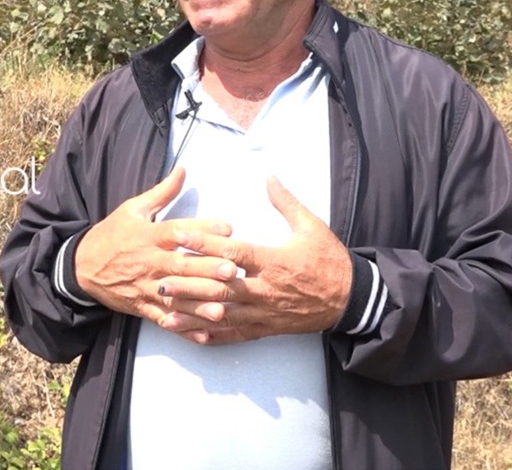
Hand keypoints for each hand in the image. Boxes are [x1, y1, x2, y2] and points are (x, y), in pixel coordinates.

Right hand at [74, 167, 236, 330]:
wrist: (80, 267)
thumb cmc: (111, 235)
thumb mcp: (132, 209)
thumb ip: (161, 192)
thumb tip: (183, 170)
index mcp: (147, 236)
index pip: (176, 232)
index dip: (201, 230)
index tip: (228, 228)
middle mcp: (148, 262)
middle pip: (180, 267)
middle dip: (207, 270)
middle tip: (233, 271)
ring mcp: (145, 287)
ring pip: (176, 298)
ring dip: (199, 304)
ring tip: (223, 307)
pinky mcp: (142, 307)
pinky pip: (164, 319)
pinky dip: (183, 328)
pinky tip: (203, 334)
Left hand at [158, 176, 352, 343]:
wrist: (352, 301)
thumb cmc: (330, 262)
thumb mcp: (312, 228)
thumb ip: (286, 203)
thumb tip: (269, 176)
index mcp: (274, 262)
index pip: (233, 253)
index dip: (205, 245)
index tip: (181, 236)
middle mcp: (265, 290)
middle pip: (221, 289)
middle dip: (189, 286)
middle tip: (160, 281)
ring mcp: (265, 313)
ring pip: (223, 316)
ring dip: (193, 314)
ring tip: (165, 311)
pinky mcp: (267, 328)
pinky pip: (236, 334)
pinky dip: (213, 335)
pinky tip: (190, 334)